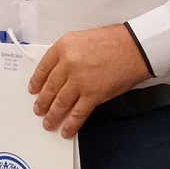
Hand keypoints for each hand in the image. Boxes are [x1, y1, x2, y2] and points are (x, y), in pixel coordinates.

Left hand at [29, 24, 151, 138]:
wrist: (136, 48)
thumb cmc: (115, 41)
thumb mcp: (84, 38)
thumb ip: (70, 53)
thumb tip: (61, 71)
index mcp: (64, 46)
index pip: (43, 67)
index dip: (36, 81)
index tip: (33, 89)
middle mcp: (69, 63)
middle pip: (50, 87)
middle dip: (43, 101)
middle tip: (38, 108)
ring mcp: (80, 81)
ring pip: (60, 102)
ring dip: (53, 115)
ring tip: (48, 122)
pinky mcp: (93, 95)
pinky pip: (78, 113)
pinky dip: (71, 124)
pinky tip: (66, 130)